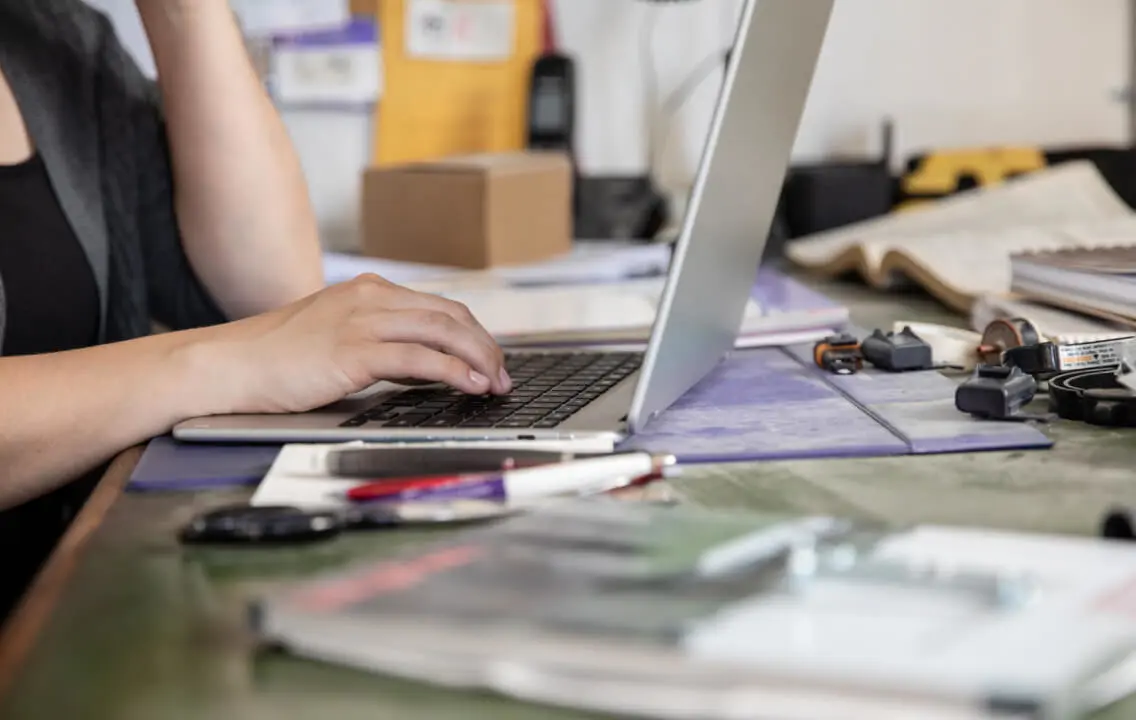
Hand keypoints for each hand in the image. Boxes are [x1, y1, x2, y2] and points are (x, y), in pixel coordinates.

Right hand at [197, 274, 511, 414]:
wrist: (227, 366)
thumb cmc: (274, 361)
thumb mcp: (334, 340)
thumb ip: (377, 345)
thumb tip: (423, 367)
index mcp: (367, 292)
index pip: (439, 307)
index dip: (473, 334)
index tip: (491, 359)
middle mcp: (370, 298)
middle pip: (450, 314)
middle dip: (485, 346)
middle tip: (504, 375)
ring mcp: (361, 321)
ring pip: (442, 331)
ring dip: (478, 358)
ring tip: (496, 384)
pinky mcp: (353, 351)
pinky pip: (419, 358)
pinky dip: (454, 371)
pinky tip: (470, 386)